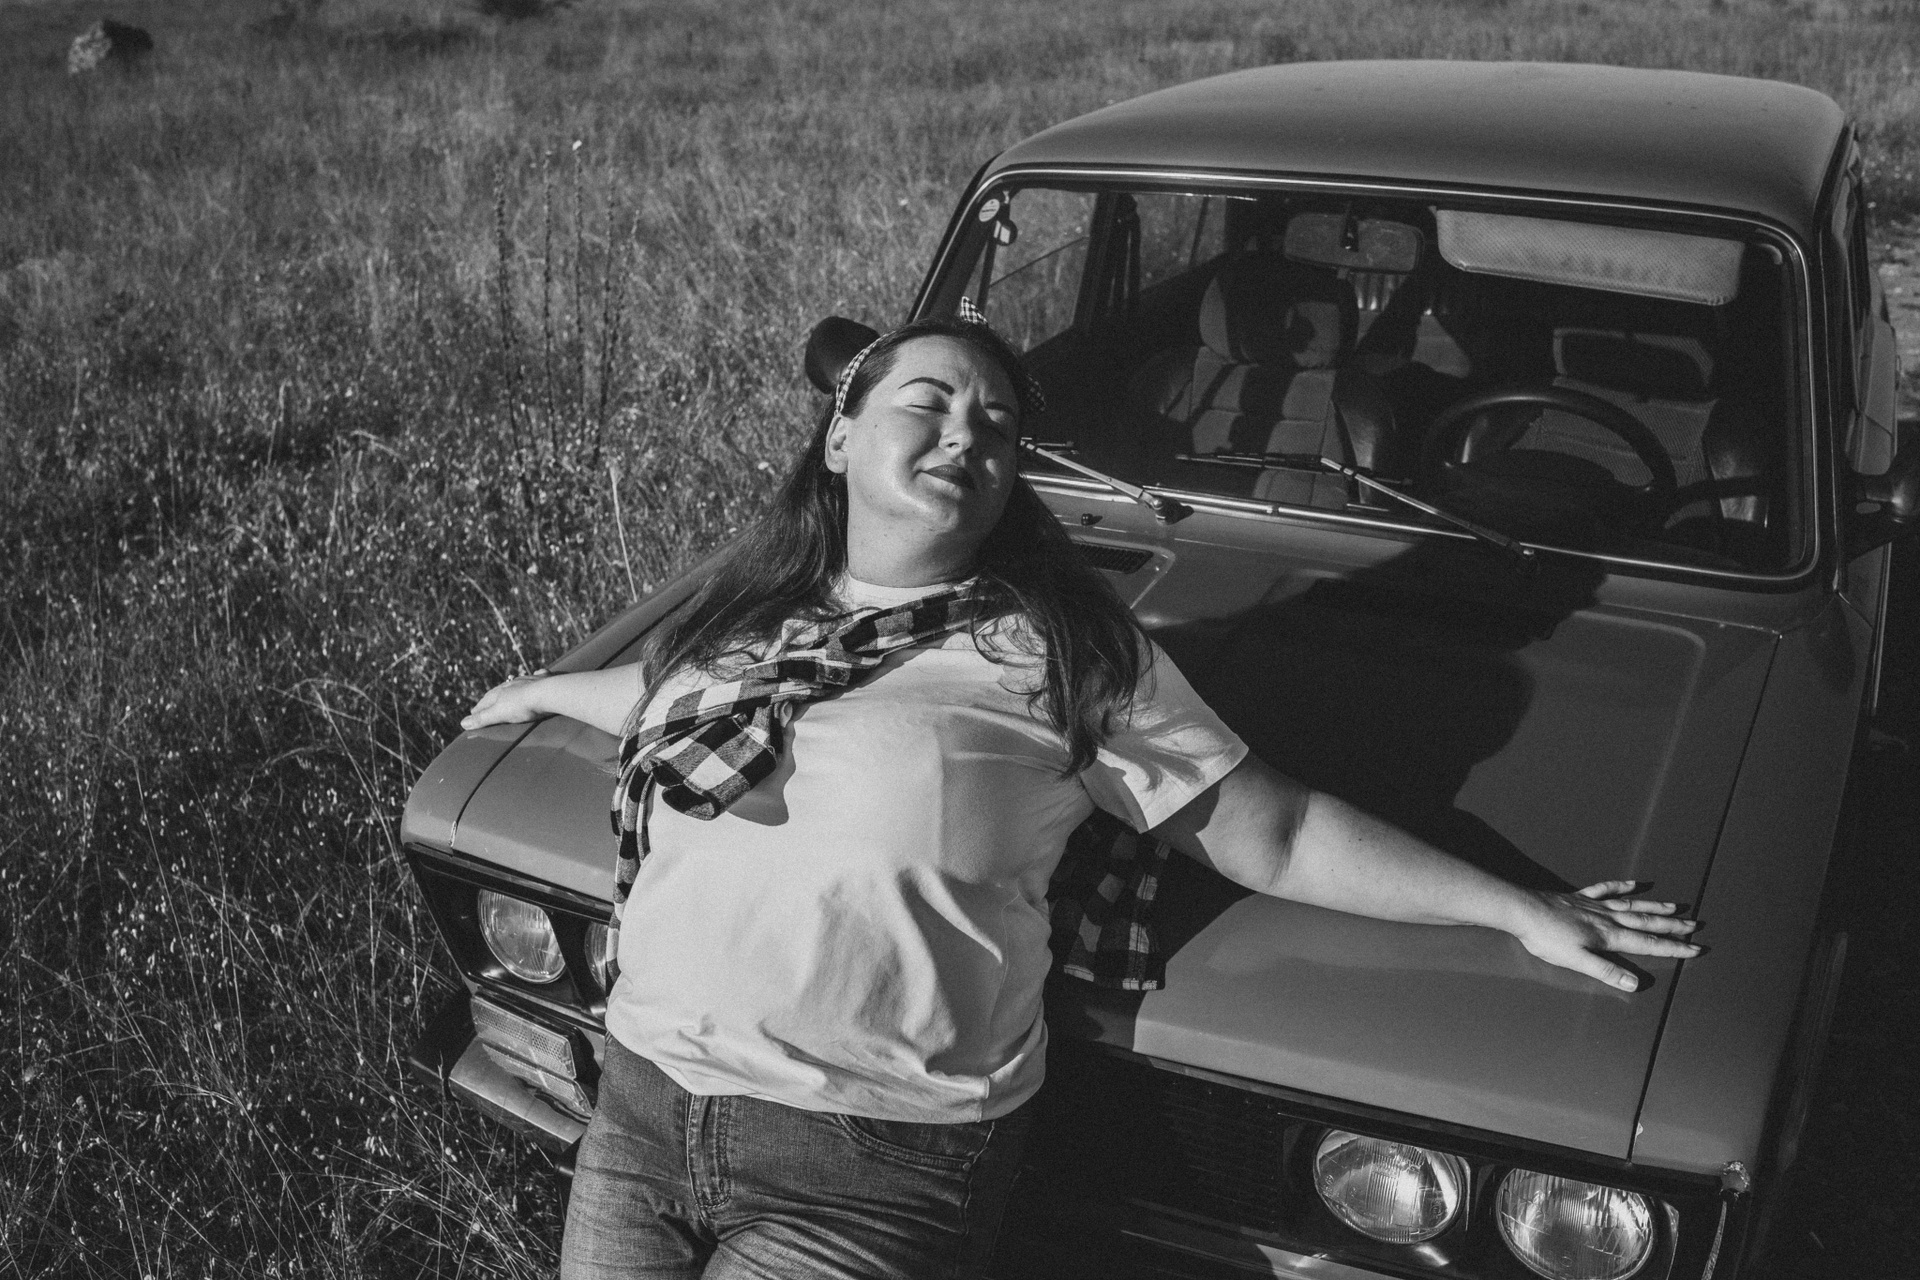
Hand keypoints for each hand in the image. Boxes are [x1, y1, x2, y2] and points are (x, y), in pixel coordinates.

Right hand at [462, 669, 550, 730]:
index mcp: (500, 693)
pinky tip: (537, 674)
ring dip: (511, 687)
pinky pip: (539, 676)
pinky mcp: (545, 680)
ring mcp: (529, 681)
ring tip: (507, 691)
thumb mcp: (499, 715)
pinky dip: (536, 676)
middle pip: (498, 692)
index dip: (479, 709)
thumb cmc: (523, 706)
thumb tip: (463, 723)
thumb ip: (482, 719)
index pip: (485, 702)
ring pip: (517, 683)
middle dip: (491, 698)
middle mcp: (512, 684)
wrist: (548, 693)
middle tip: (485, 703)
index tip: (473, 713)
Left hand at [1513, 881, 1702, 991]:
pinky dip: (1621, 886)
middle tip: (1695, 926)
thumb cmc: (1547, 938)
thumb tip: (1635, 983)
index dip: (1673, 947)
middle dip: (1672, 927)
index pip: (1648, 944)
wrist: (1523, 910)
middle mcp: (1607, 918)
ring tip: (1675, 907)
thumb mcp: (1577, 961)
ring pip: (1632, 905)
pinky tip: (1633, 884)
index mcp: (1609, 936)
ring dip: (1655, 907)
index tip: (1695, 948)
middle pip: (1646, 923)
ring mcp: (1594, 906)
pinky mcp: (1580, 898)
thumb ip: (1606, 971)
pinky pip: (1606, 889)